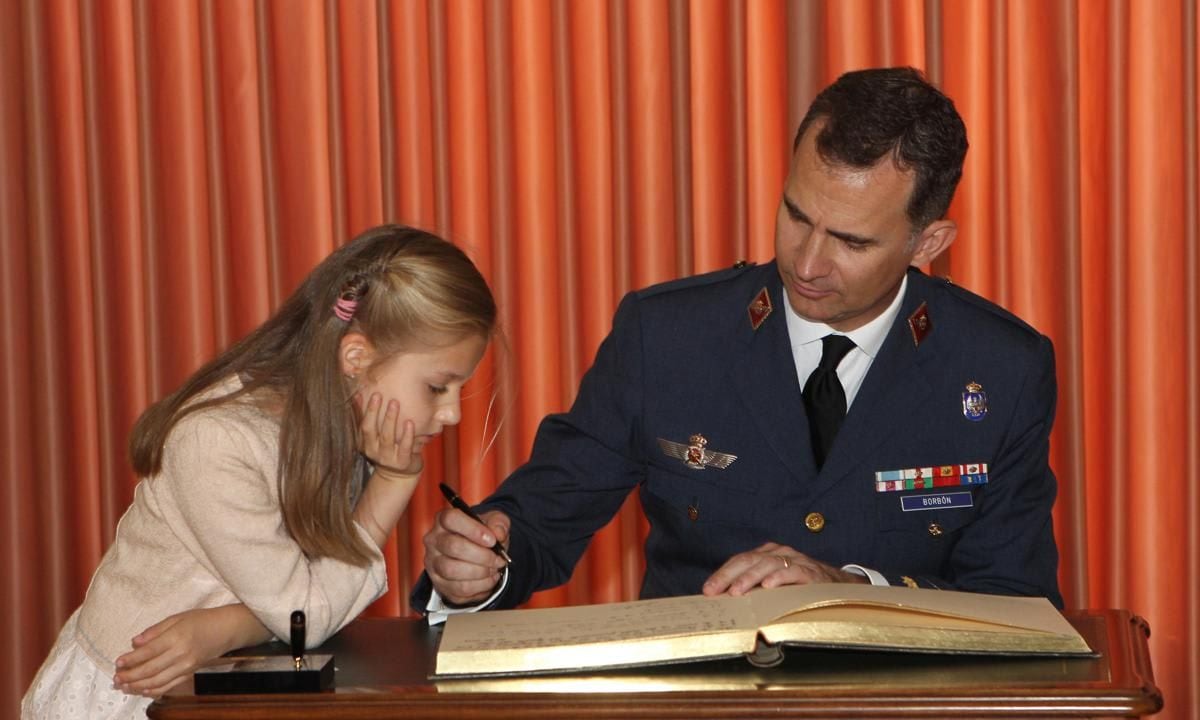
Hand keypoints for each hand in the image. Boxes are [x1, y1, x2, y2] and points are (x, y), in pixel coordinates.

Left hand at [112, 605, 269, 697]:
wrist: (226, 630)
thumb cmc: (202, 620)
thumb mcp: (177, 617)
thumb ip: (155, 630)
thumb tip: (134, 642)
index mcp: (177, 636)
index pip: (148, 651)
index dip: (131, 659)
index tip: (118, 662)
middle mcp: (181, 654)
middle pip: (150, 669)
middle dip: (130, 675)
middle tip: (116, 677)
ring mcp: (186, 666)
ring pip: (157, 681)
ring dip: (138, 686)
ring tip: (124, 686)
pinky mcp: (189, 673)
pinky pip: (169, 686)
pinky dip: (154, 691)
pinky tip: (142, 691)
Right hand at [356, 392, 421, 476]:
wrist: (399, 474)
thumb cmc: (387, 447)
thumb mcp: (375, 436)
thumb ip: (368, 418)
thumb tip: (358, 394)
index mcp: (364, 443)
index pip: (360, 424)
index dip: (360, 410)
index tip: (363, 393)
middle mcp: (373, 451)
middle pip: (370, 430)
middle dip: (373, 412)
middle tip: (378, 394)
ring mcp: (387, 458)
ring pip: (387, 437)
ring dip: (390, 419)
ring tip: (394, 403)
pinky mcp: (402, 462)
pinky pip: (405, 447)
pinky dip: (407, 435)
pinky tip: (410, 422)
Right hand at [423, 507, 511, 604]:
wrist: (478, 556)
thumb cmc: (483, 536)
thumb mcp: (495, 523)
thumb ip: (499, 523)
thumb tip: (498, 533)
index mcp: (444, 520)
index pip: (451, 519)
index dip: (473, 530)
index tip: (492, 540)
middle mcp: (434, 540)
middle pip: (453, 547)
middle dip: (482, 556)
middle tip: (498, 560)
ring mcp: (433, 563)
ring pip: (453, 570)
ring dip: (480, 572)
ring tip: (494, 570)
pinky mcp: (439, 583)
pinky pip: (459, 588)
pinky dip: (480, 586)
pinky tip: (489, 579)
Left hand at [701, 542, 867, 595]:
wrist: (837, 586)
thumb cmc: (800, 587)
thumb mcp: (775, 584)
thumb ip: (755, 588)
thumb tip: (726, 602)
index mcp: (768, 554)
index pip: (740, 560)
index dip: (722, 574)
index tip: (708, 590)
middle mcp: (780, 553)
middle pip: (749, 560)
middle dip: (729, 576)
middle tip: (715, 591)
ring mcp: (796, 561)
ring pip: (768, 565)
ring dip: (750, 578)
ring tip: (736, 592)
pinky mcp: (811, 573)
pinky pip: (793, 573)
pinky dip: (779, 579)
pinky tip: (768, 587)